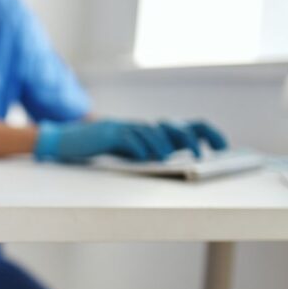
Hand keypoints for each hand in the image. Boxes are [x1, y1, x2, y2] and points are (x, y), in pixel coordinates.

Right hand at [34, 119, 227, 161]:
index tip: (221, 146)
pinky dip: (138, 148)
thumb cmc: (99, 148)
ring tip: (170, 158)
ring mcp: (124, 127)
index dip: (205, 132)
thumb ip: (149, 153)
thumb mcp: (129, 151)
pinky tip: (145, 158)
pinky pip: (128, 138)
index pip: (184, 125)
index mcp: (148, 130)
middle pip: (171, 127)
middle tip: (199, 156)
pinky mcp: (108, 133)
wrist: (66, 140)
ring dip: (163, 145)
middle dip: (188, 140)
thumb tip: (173, 163)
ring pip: (150, 132)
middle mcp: (139, 125)